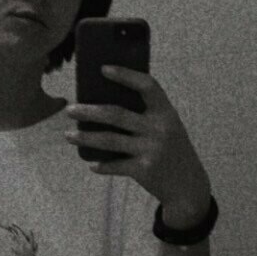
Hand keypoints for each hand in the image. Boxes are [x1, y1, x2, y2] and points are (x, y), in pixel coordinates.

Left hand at [64, 65, 210, 223]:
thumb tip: (107, 104)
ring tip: (68, 135)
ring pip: (109, 140)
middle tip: (69, 109)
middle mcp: (159, 129)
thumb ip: (147, 115)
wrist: (188, 186)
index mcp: (166, 112)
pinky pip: (115, 165)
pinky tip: (91, 164)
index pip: (147, 86)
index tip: (103, 69)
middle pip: (116, 114)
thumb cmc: (172, 151)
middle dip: (89, 111)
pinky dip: (102, 166)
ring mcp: (151, 150)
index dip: (126, 75)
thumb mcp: (168, 128)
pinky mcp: (144, 170)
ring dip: (85, 137)